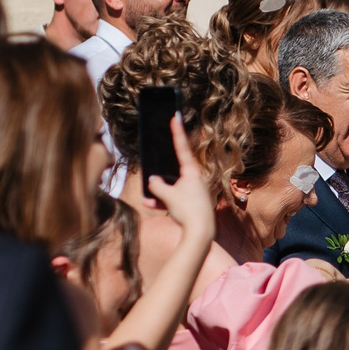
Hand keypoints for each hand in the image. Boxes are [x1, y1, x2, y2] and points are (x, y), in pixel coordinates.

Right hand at [143, 117, 217, 249]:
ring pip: (172, 186)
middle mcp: (195, 179)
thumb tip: (153, 181)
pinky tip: (151, 205)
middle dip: (162, 171)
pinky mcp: (192, 203)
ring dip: (160, 192)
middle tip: (157, 157)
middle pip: (174, 169)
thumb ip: (157, 186)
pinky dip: (164, 201)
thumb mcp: (168, 196)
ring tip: (148, 199)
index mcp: (192, 172)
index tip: (175, 116)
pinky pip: (174, 198)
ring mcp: (194, 191)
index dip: (177, 132)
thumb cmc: (187, 210)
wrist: (200, 233)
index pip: (182, 147)